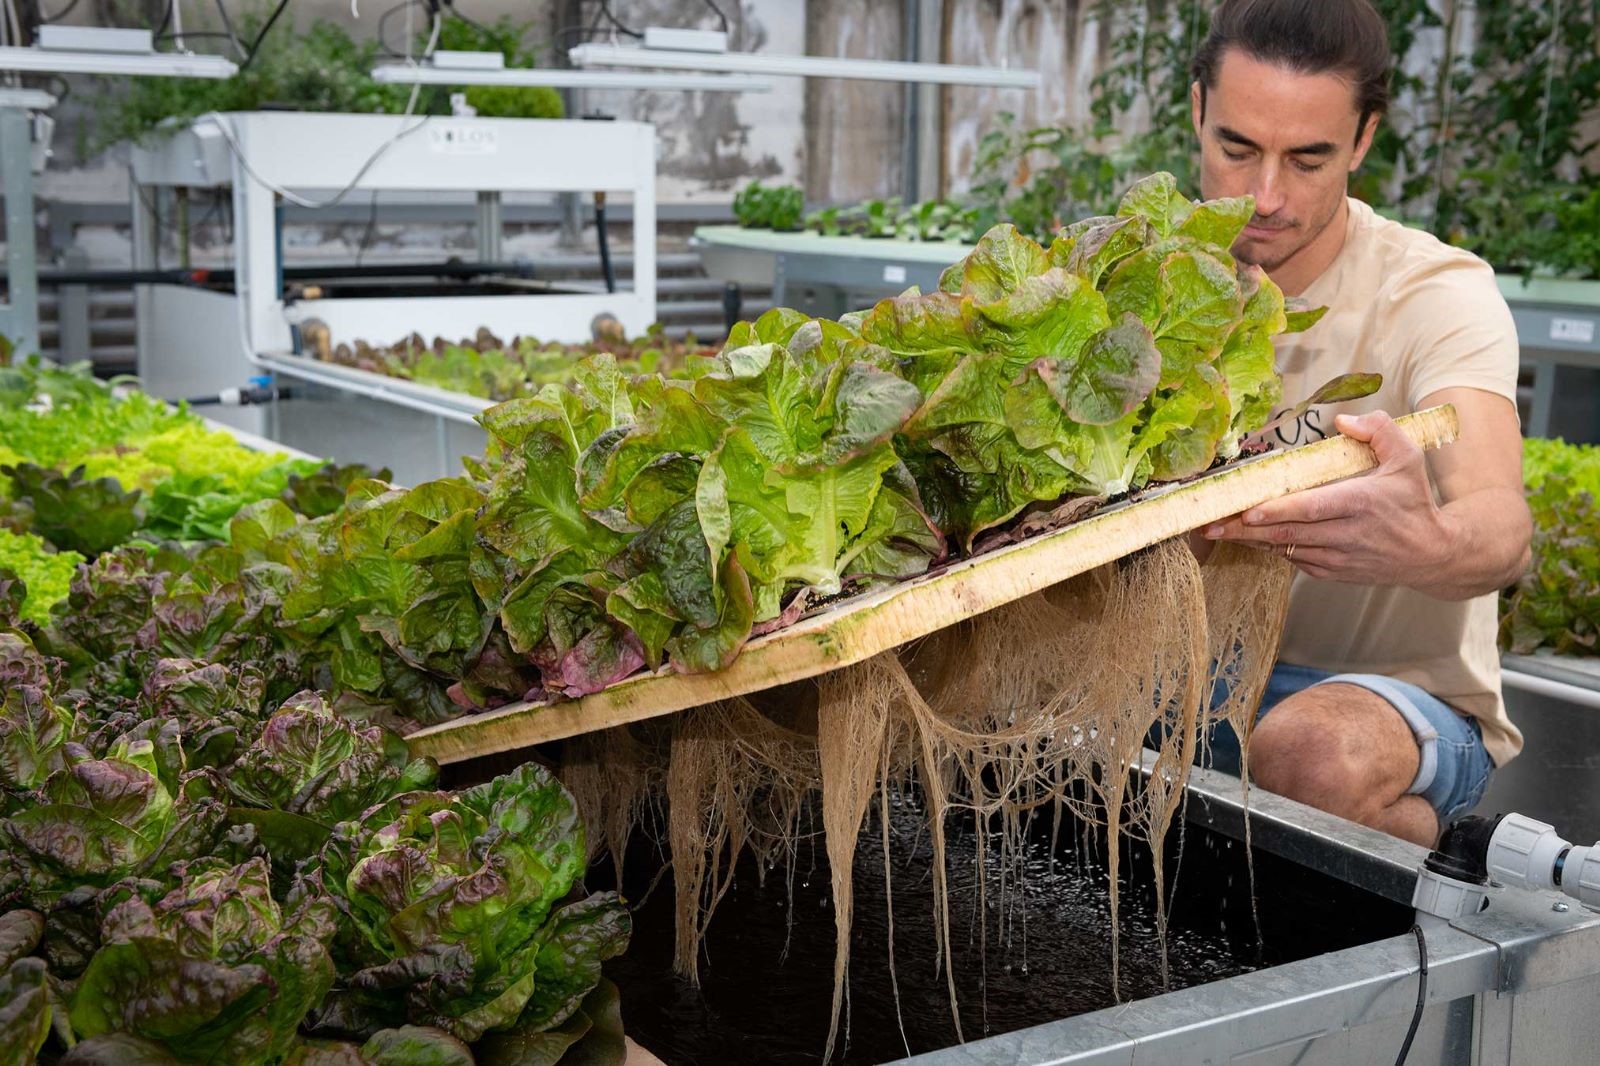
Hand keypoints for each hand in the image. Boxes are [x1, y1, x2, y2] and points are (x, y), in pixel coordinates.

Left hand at [1201, 410, 1449, 584]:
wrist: (1432, 554)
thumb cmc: (1414, 502)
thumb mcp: (1408, 458)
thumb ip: (1379, 430)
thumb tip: (1342, 420)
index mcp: (1360, 503)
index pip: (1312, 509)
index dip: (1278, 511)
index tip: (1249, 511)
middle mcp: (1346, 534)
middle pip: (1287, 533)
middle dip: (1244, 529)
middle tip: (1209, 523)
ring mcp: (1337, 558)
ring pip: (1285, 550)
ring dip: (1250, 541)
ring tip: (1215, 530)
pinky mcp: (1332, 572)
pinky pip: (1293, 560)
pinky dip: (1270, 550)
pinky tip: (1248, 538)